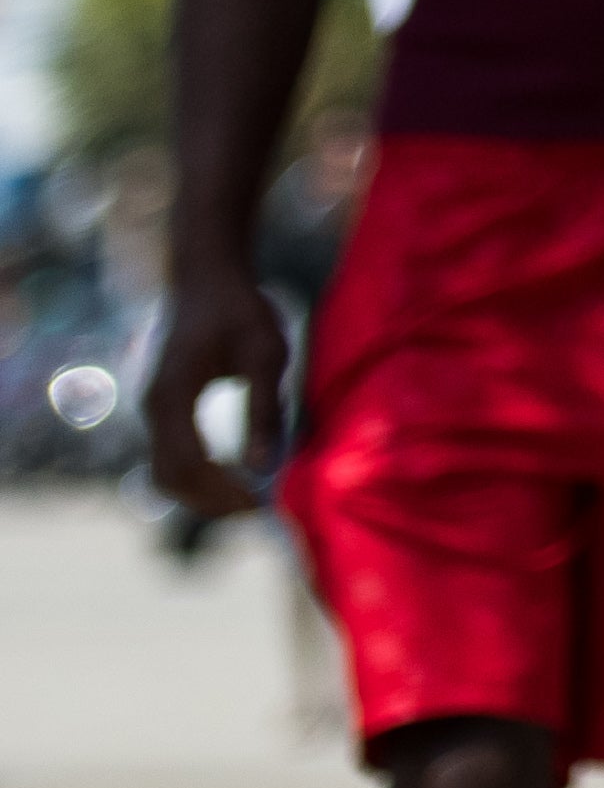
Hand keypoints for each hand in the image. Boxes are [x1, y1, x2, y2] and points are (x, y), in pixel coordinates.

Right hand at [141, 273, 287, 520]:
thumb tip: (265, 468)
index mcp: (172, 398)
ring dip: (202, 494)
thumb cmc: (240, 309)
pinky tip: (235, 475)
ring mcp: (155, 410)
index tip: (260, 505)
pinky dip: (198, 476)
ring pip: (166, 473)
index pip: (188, 465)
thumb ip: (264, 409)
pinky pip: (172, 456)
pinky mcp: (165, 408)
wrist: (207, 277)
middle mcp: (154, 409)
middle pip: (170, 479)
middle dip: (211, 501)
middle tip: (258, 510)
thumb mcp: (265, 354)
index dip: (221, 492)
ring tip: (249, 499)